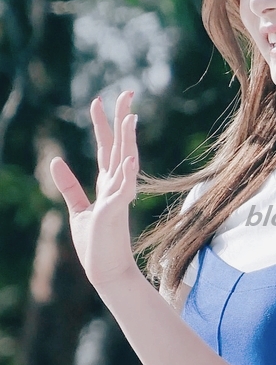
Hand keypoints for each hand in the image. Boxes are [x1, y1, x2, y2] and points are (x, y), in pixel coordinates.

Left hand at [50, 91, 140, 293]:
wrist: (107, 272)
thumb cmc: (95, 245)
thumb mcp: (78, 210)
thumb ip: (69, 185)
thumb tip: (56, 160)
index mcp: (107, 186)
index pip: (107, 148)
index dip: (103, 124)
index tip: (98, 101)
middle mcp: (117, 188)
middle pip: (121, 146)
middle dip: (121, 119)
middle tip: (127, 92)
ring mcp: (119, 199)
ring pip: (126, 162)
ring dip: (128, 140)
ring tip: (130, 116)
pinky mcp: (115, 213)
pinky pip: (123, 189)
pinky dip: (126, 173)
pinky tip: (128, 156)